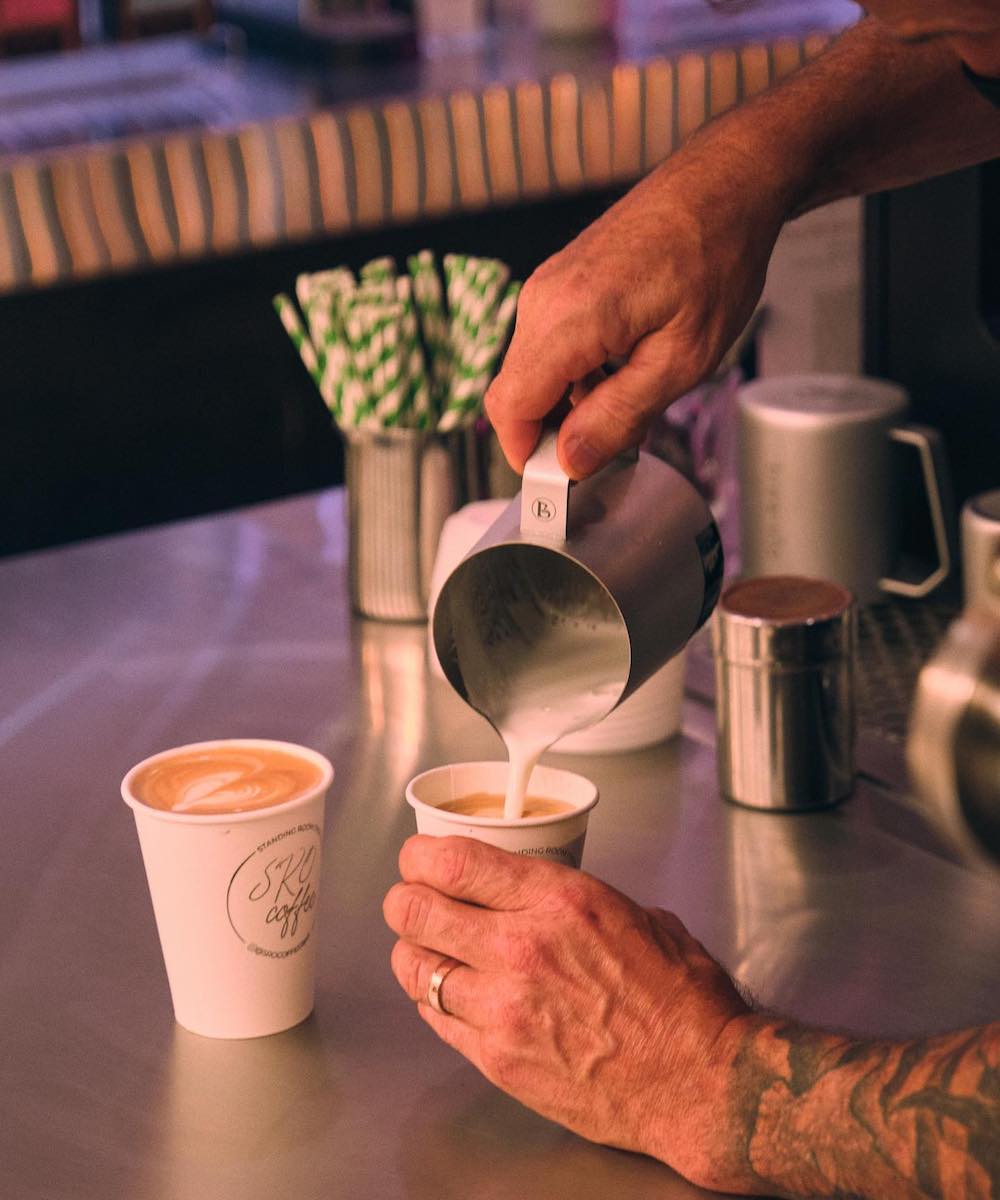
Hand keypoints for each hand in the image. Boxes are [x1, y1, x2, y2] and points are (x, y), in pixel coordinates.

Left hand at [383, 835, 752, 1190]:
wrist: (700, 1080)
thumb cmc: (679, 998)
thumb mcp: (632, 912)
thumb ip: (569, 898)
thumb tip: (532, 890)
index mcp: (556, 899)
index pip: (451, 862)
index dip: (419, 856)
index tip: (418, 858)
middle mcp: (521, 947)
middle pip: (415, 910)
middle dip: (404, 899)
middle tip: (410, 900)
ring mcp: (504, 1008)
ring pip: (415, 966)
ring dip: (412, 951)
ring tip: (424, 948)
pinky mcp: (498, 1059)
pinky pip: (435, 1018)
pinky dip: (432, 1000)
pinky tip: (447, 993)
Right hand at [484, 114, 789, 478]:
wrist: (726, 182)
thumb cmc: (715, 258)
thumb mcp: (681, 359)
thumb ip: (618, 416)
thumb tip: (571, 460)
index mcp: (567, 319)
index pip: (509, 408)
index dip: (528, 456)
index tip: (565, 480)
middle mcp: (543, 300)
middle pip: (518, 395)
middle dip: (556, 433)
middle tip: (617, 444)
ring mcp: (548, 287)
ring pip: (535, 373)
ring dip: (573, 402)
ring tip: (636, 396)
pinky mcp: (561, 283)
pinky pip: (551, 346)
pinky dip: (580, 372)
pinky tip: (628, 367)